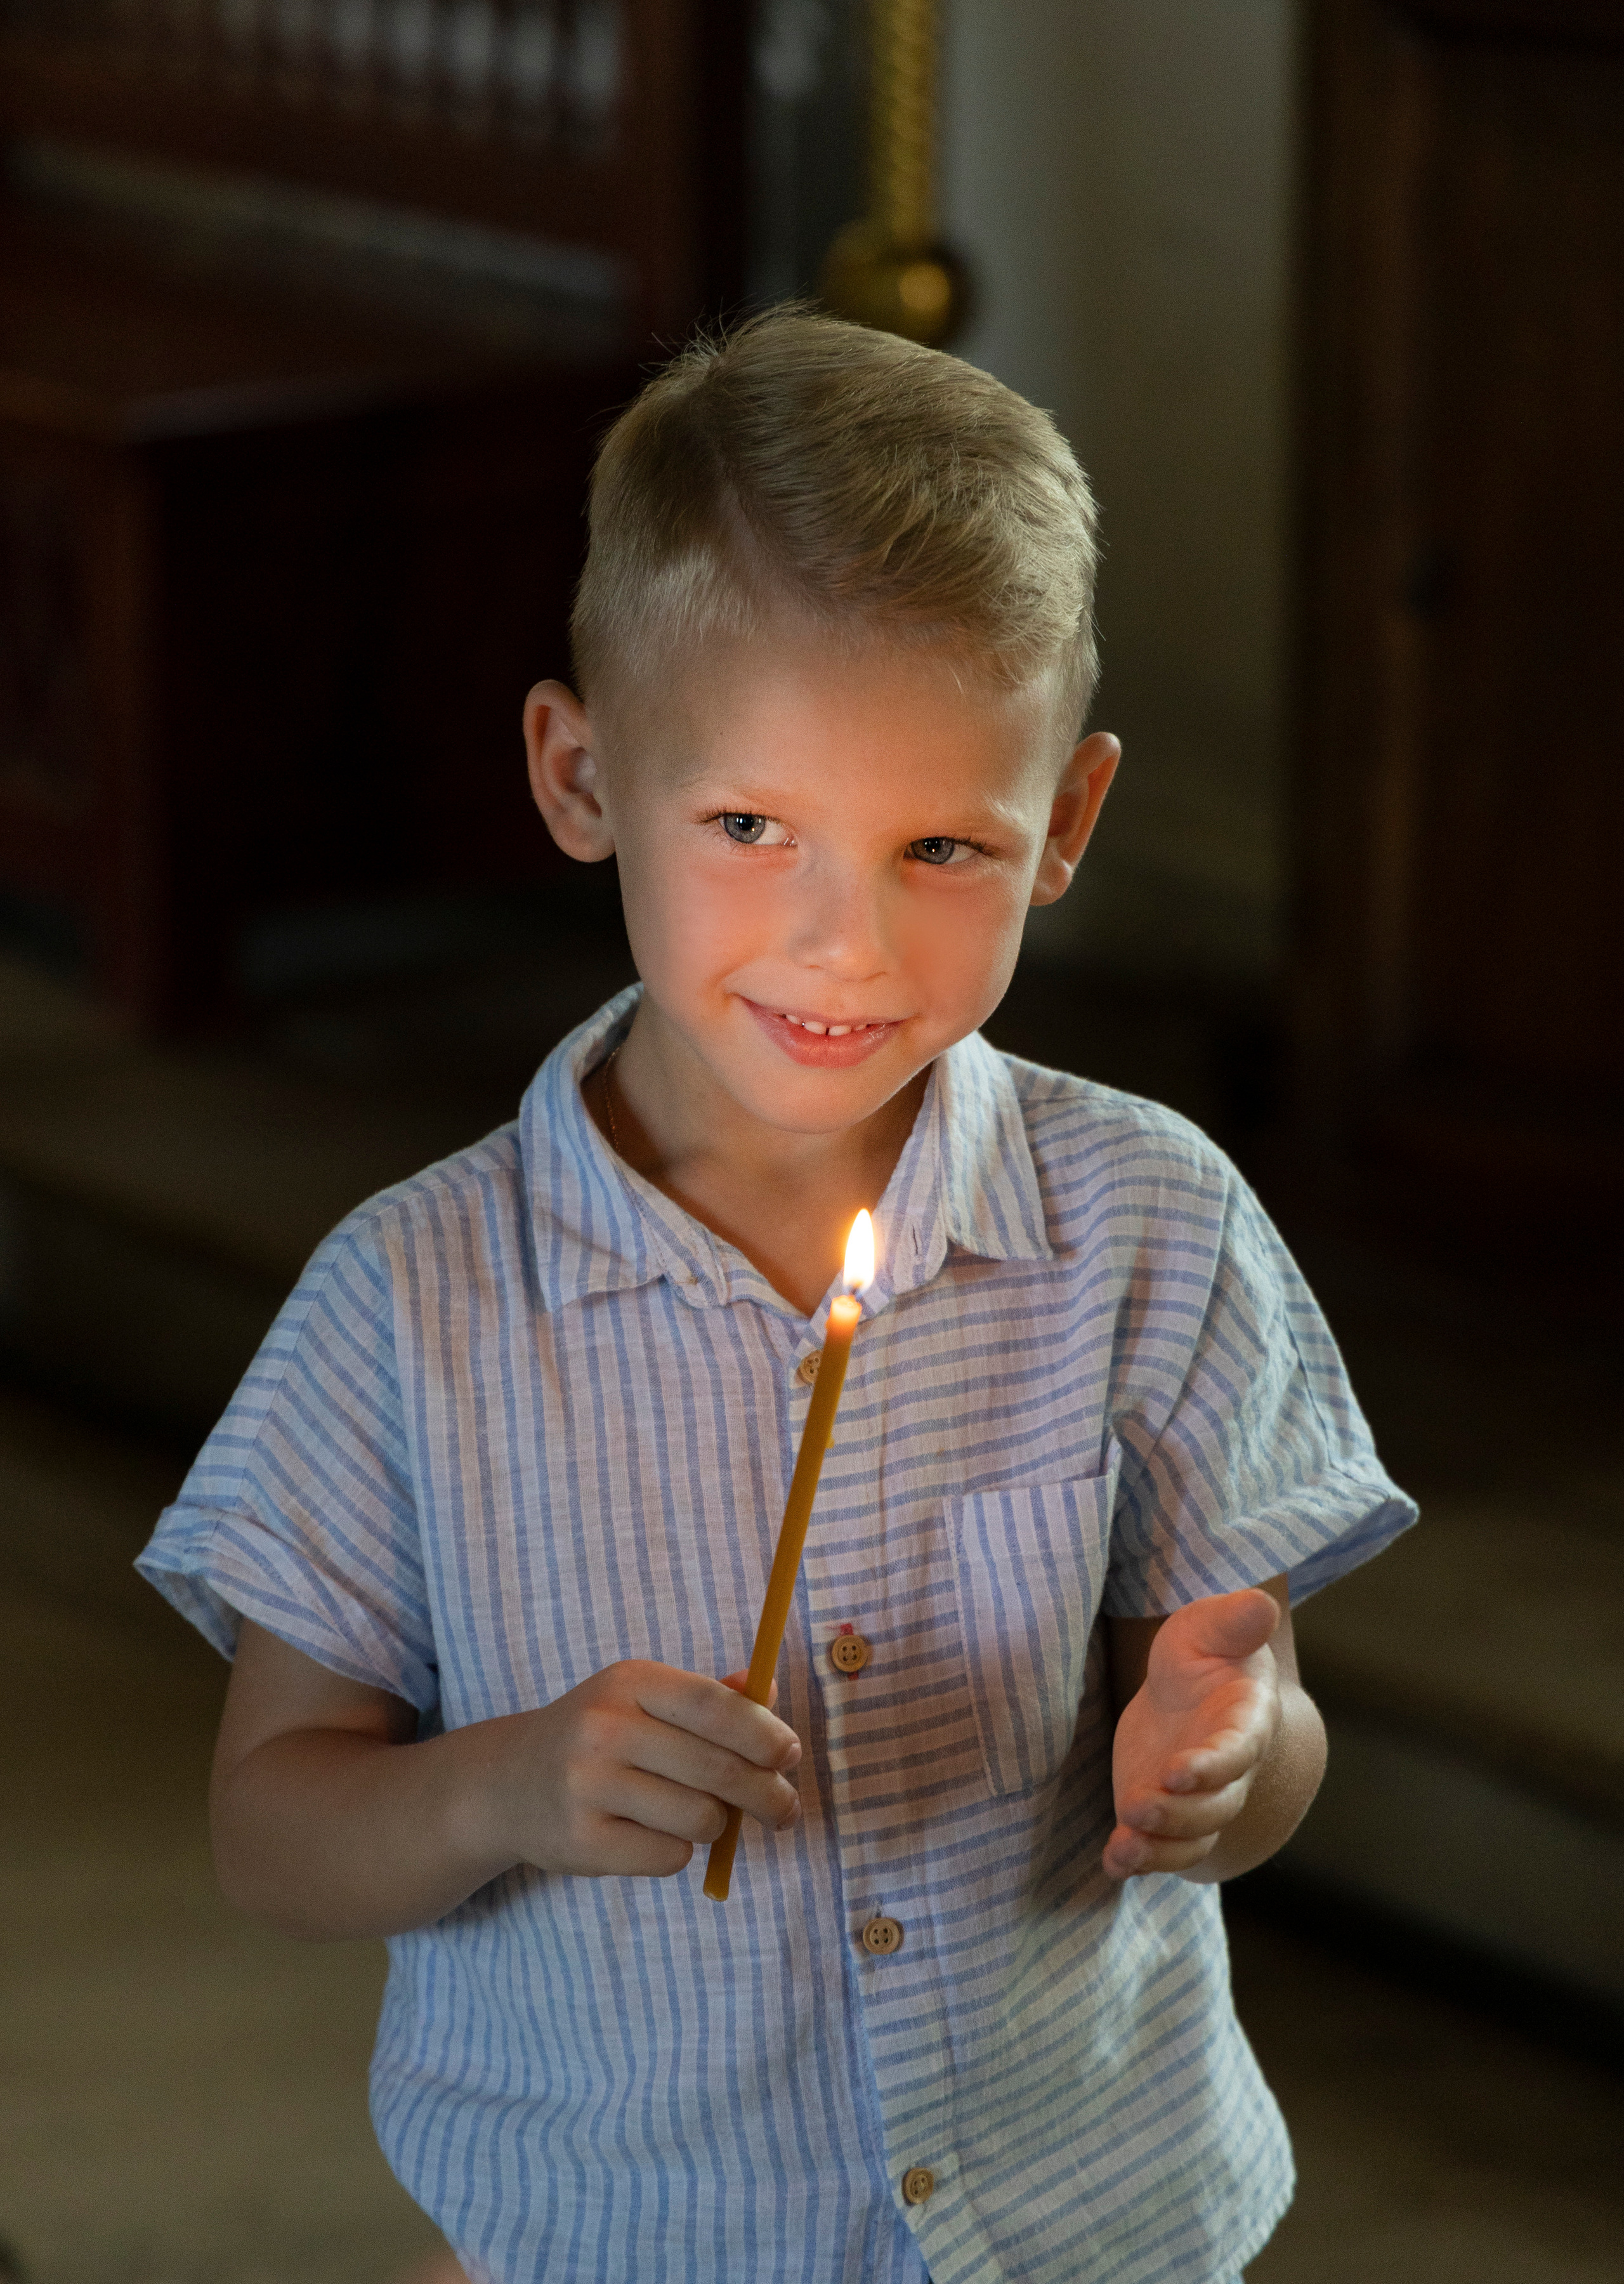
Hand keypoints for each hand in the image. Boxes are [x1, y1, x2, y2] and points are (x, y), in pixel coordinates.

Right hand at [477, 1660, 802, 1879]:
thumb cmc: (598, 1736)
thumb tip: (768, 1691)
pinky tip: (653, 1835)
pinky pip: (669, 1856)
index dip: (763, 1733)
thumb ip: (708, 1698)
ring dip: (715, 1824)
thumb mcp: (642, 1698)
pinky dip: (677, 1851)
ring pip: (700, 1819)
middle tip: (785, 1809)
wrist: (508, 1783)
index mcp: (630, 1682)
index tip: (790, 1756)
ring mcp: (588, 1787)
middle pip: (717, 1769)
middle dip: (766, 1795)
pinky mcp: (582, 1842)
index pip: (714, 1706)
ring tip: (699, 1816)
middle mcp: (605, 1729)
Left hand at [1104, 1588, 1281, 1880]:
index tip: (1178, 1772)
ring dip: (1159, 1849)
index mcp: (1246, 1724)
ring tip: (1124, 1848)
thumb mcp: (1210, 1626)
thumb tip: (1262, 1603)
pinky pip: (1162, 1850)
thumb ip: (1235, 1620)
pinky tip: (1114, 1863)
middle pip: (1215, 1808)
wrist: (1190, 1688)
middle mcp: (1229, 1773)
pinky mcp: (1165, 1813)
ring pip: (1192, 1840)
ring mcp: (1197, 1799)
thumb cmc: (1206, 1652)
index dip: (1212, 1768)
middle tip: (1137, 1807)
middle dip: (1178, 1814)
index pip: (1237, 1753)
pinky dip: (1138, 1861)